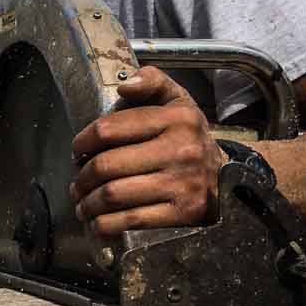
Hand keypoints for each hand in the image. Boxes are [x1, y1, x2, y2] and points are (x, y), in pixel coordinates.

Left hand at [69, 66, 229, 236]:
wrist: (229, 178)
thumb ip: (152, 82)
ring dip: (88, 203)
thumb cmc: (189, 137)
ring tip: (82, 203)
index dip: (83, 141)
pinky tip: (97, 222)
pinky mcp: (183, 213)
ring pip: (113, 195)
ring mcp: (183, 183)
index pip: (109, 129)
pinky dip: (105, 224)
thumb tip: (125, 85)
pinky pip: (131, 220)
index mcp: (176, 118)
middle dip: (81, 177)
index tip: (77, 151)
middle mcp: (181, 149)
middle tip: (76, 182)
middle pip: (106, 166)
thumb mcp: (177, 101)